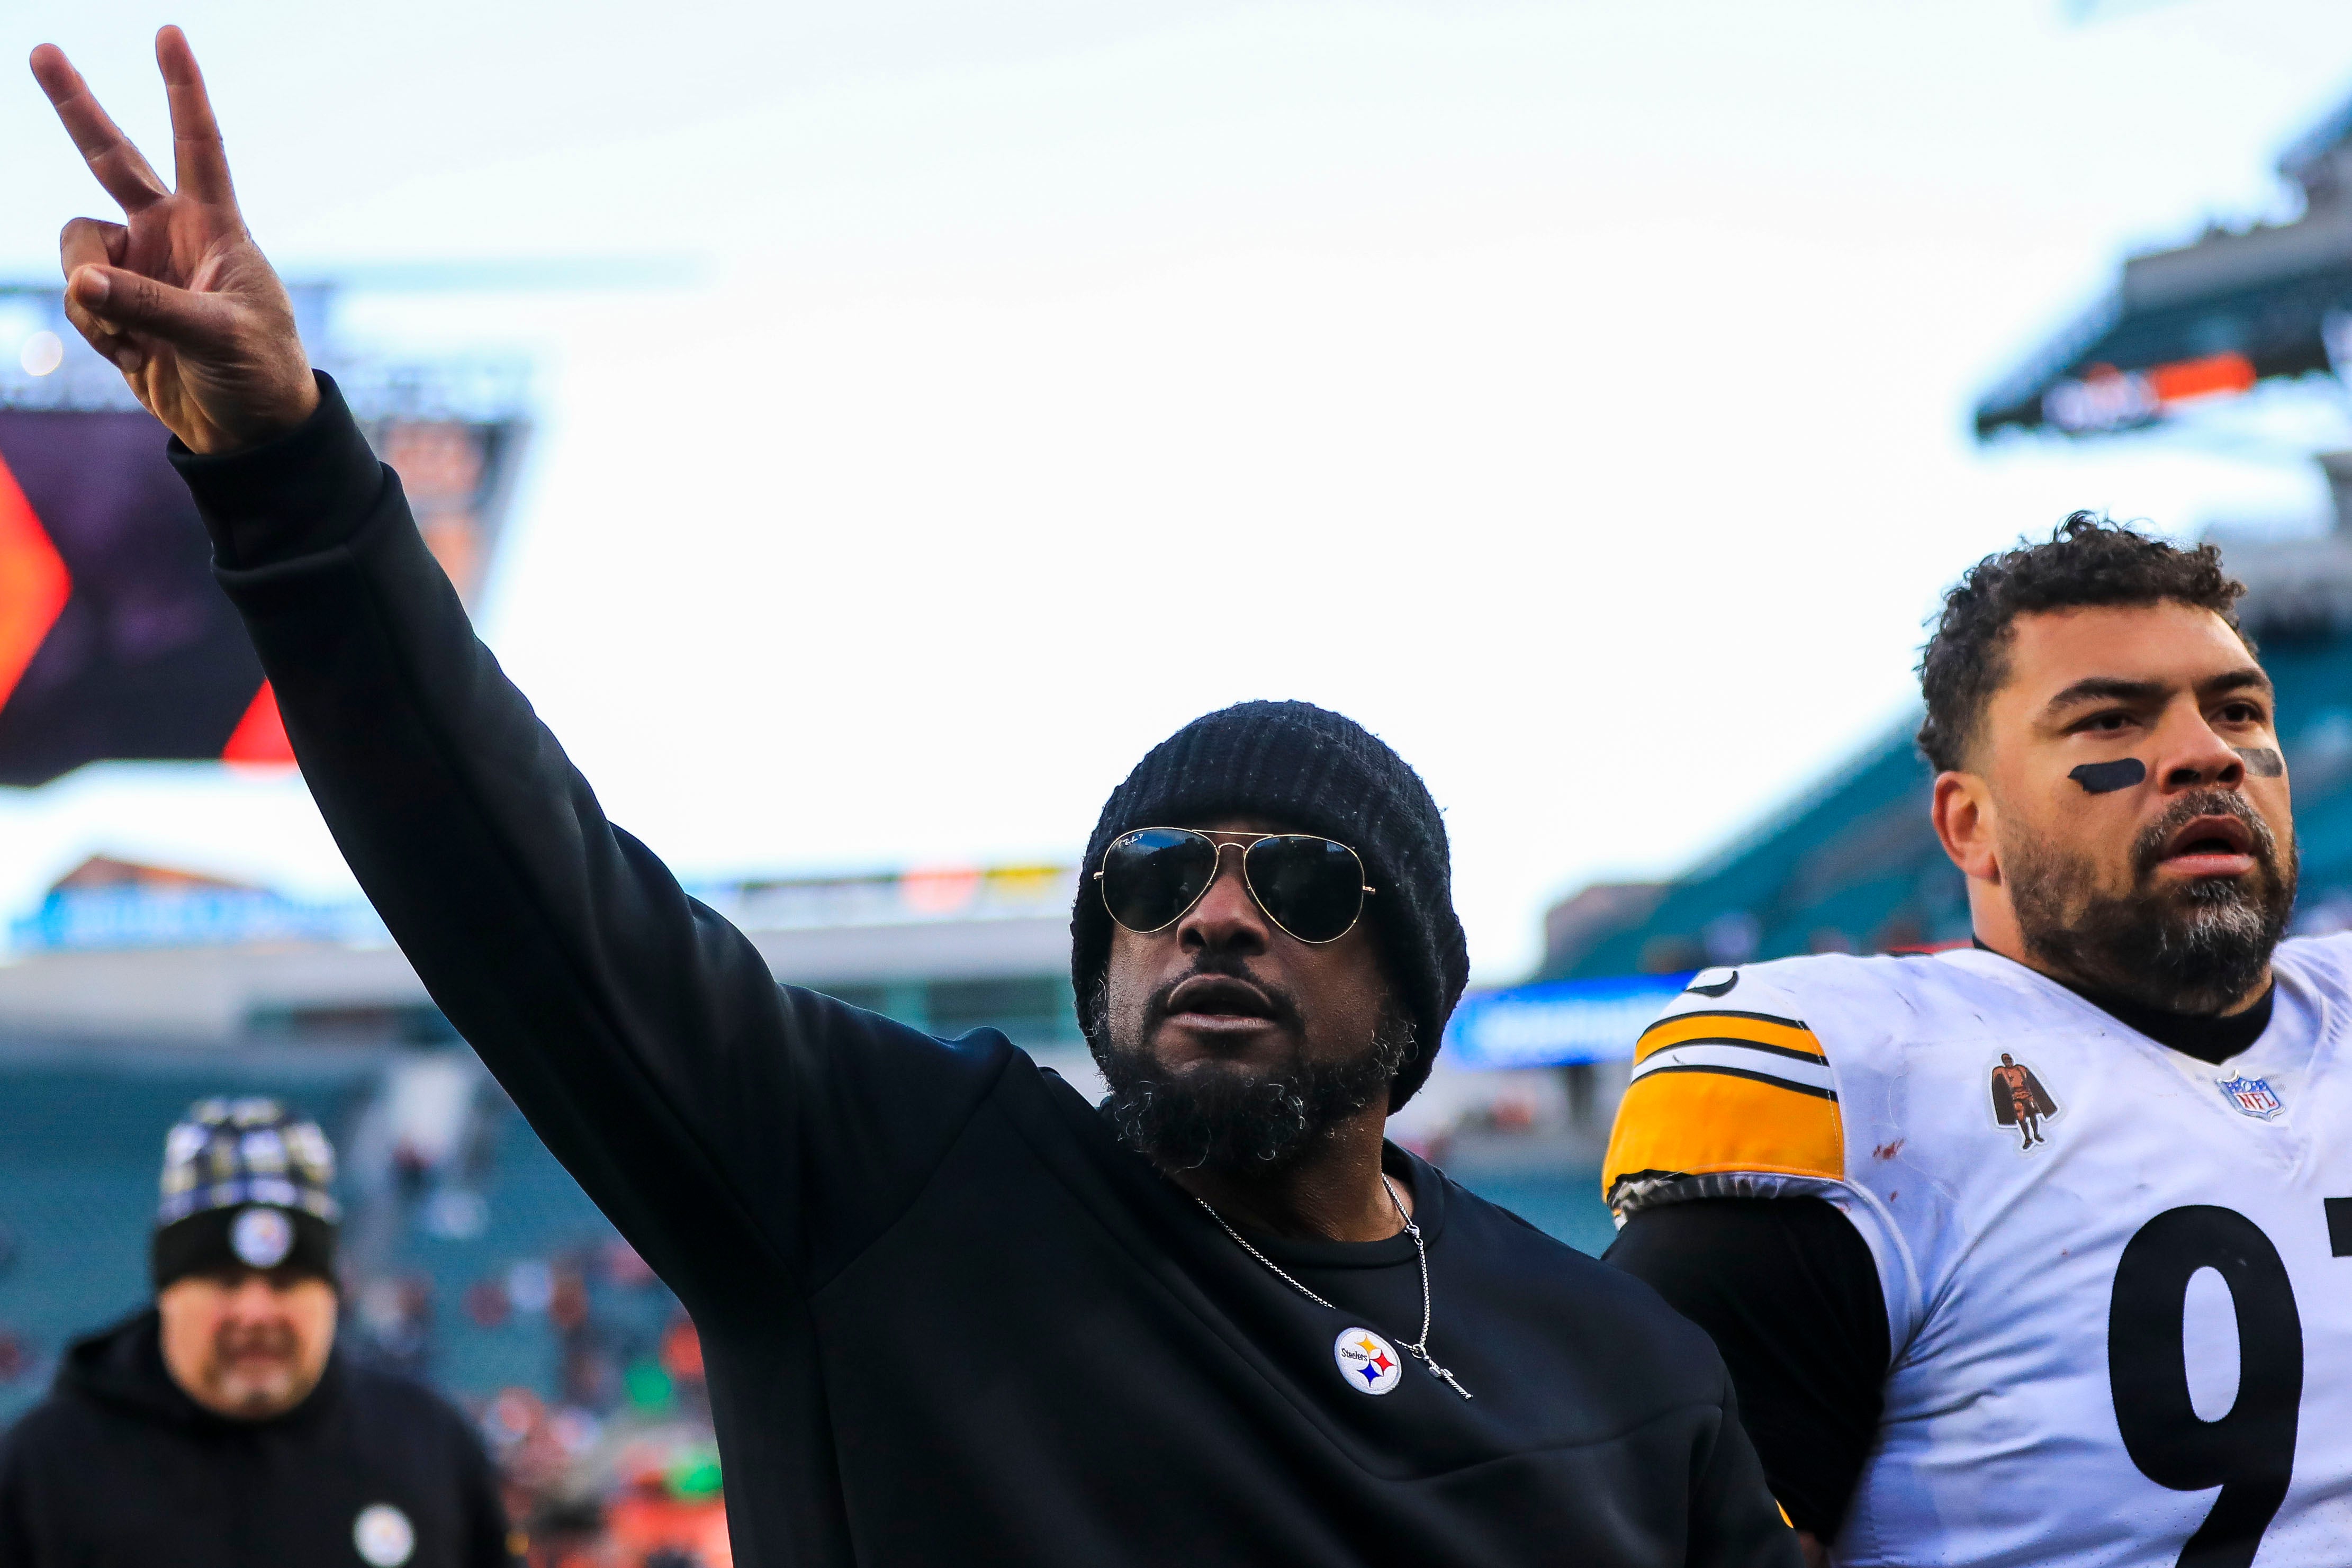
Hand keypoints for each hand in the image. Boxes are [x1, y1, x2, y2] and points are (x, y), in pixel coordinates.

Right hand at [31, 26, 316, 453]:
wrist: (247, 432)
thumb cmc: (257, 375)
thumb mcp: (216, 339)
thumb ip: (148, 307)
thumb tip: (82, 282)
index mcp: (215, 227)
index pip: (198, 145)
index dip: (182, 90)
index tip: (169, 33)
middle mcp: (170, 234)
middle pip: (112, 157)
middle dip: (76, 107)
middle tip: (44, 51)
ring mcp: (137, 266)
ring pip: (77, 250)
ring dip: (92, 297)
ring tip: (141, 341)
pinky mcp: (114, 304)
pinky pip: (77, 299)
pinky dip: (98, 332)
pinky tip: (138, 359)